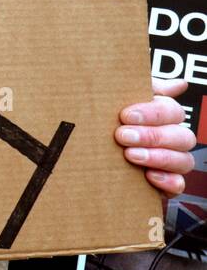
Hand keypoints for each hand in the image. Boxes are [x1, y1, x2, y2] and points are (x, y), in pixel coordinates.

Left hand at [116, 79, 196, 197]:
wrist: (86, 152)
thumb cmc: (107, 121)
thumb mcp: (119, 100)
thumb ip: (142, 88)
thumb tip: (180, 84)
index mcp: (164, 117)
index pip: (172, 112)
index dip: (152, 113)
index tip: (125, 115)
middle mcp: (172, 139)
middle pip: (181, 136)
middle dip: (151, 136)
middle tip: (122, 136)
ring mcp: (171, 163)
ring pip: (183, 160)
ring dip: (158, 157)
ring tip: (130, 155)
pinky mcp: (165, 184)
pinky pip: (178, 185)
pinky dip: (167, 181)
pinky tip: (149, 175)